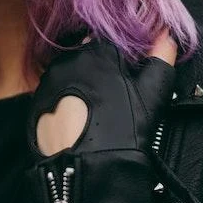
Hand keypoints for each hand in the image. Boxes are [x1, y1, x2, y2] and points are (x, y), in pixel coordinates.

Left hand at [30, 28, 177, 158]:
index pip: (111, 45)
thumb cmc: (124, 128)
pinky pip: (53, 98)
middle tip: (114, 101)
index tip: (130, 82)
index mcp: (95, 50)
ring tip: (96, 114)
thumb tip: (167, 34)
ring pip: (68, 78)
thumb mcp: (152, 92)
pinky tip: (77, 123)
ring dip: (80, 88)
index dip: (123, 63)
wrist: (89, 167)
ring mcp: (47, 82)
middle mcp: (66, 60)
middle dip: (100, 74)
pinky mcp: (34, 104)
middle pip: (87, 60)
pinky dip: (64, 105)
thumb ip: (162, 57)